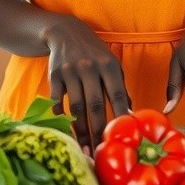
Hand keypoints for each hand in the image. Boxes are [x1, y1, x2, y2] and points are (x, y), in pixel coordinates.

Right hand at [46, 14, 130, 153]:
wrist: (66, 32)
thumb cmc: (95, 54)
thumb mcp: (111, 65)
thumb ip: (119, 88)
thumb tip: (130, 115)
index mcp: (109, 66)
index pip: (117, 96)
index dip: (120, 117)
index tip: (122, 137)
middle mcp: (90, 67)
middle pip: (95, 105)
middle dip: (98, 130)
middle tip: (100, 152)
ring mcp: (71, 71)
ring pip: (76, 106)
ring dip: (80, 130)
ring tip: (84, 148)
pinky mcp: (55, 74)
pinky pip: (57, 99)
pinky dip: (60, 113)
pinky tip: (63, 126)